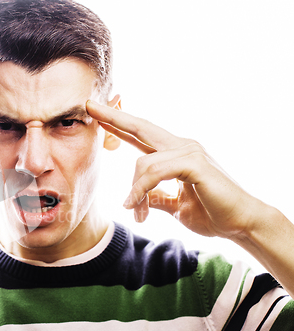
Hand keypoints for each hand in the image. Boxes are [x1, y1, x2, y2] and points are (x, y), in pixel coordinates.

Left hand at [86, 99, 261, 239]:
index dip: (119, 124)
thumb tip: (138, 201)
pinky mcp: (195, 163)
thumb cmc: (211, 213)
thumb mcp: (173, 206)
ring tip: (136, 213)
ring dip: (134, 192)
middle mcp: (182, 146)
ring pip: (143, 163)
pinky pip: (156, 171)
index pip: (142, 135)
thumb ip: (155, 198)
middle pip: (141, 127)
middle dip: (114, 117)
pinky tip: (137, 207)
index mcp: (175, 153)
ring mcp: (190, 151)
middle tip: (88, 105)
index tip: (97, 114)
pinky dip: (141, 190)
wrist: (241, 224)